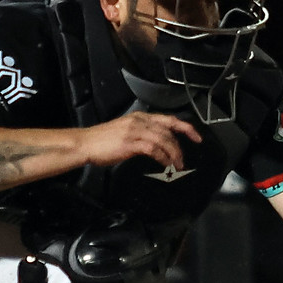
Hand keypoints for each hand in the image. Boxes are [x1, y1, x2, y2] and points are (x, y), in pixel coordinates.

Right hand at [80, 111, 200, 171]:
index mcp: (140, 117)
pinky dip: (163, 157)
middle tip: (183, 159)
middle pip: (169, 131)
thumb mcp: (125, 130)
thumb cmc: (102, 140)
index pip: (169, 119)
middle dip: (180, 146)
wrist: (85, 143)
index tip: (196, 137)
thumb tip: (157, 144)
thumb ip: (142, 133)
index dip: (186, 128)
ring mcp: (135, 131)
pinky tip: (165, 164)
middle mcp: (140, 121)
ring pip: (164, 140)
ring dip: (173, 154)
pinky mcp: (131, 143)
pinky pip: (154, 149)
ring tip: (177, 165)